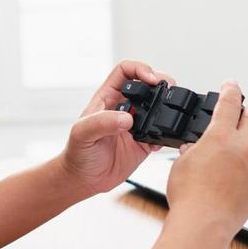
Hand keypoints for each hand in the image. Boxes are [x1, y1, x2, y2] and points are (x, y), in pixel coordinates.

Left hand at [59, 60, 175, 196]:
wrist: (84, 179)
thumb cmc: (77, 153)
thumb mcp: (82, 133)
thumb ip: (102, 122)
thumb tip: (127, 118)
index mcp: (108, 97)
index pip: (126, 70)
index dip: (141, 68)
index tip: (150, 79)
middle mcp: (124, 107)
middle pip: (148, 84)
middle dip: (161, 82)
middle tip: (168, 89)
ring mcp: (136, 124)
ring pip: (158, 106)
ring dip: (167, 106)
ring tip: (170, 110)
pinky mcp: (144, 142)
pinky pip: (161, 133)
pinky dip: (166, 134)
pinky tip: (160, 140)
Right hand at [166, 81, 247, 238]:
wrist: (203, 226)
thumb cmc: (189, 198)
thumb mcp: (181, 166)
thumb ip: (192, 151)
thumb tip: (194, 149)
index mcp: (220, 138)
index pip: (229, 105)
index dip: (231, 91)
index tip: (232, 85)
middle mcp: (241, 150)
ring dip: (239, 154)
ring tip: (221, 170)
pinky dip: (241, 175)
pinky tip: (226, 186)